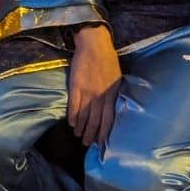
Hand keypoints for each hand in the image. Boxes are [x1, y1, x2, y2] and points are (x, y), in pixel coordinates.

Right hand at [68, 24, 119, 148]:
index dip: (105, 132)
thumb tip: (113, 107)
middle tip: (88, 145)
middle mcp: (99, 96)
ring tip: (78, 136)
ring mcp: (87, 91)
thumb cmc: (108, 60)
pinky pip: (74, 104)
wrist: (94, 45)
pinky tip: (71, 123)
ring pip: (84, 115)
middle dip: (91, 134)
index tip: (103, 143)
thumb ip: (114, 94)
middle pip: (95, 120)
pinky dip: (73, 115)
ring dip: (81, 127)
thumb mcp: (117, 78)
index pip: (109, 119)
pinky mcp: (75, 86)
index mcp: (112, 94)